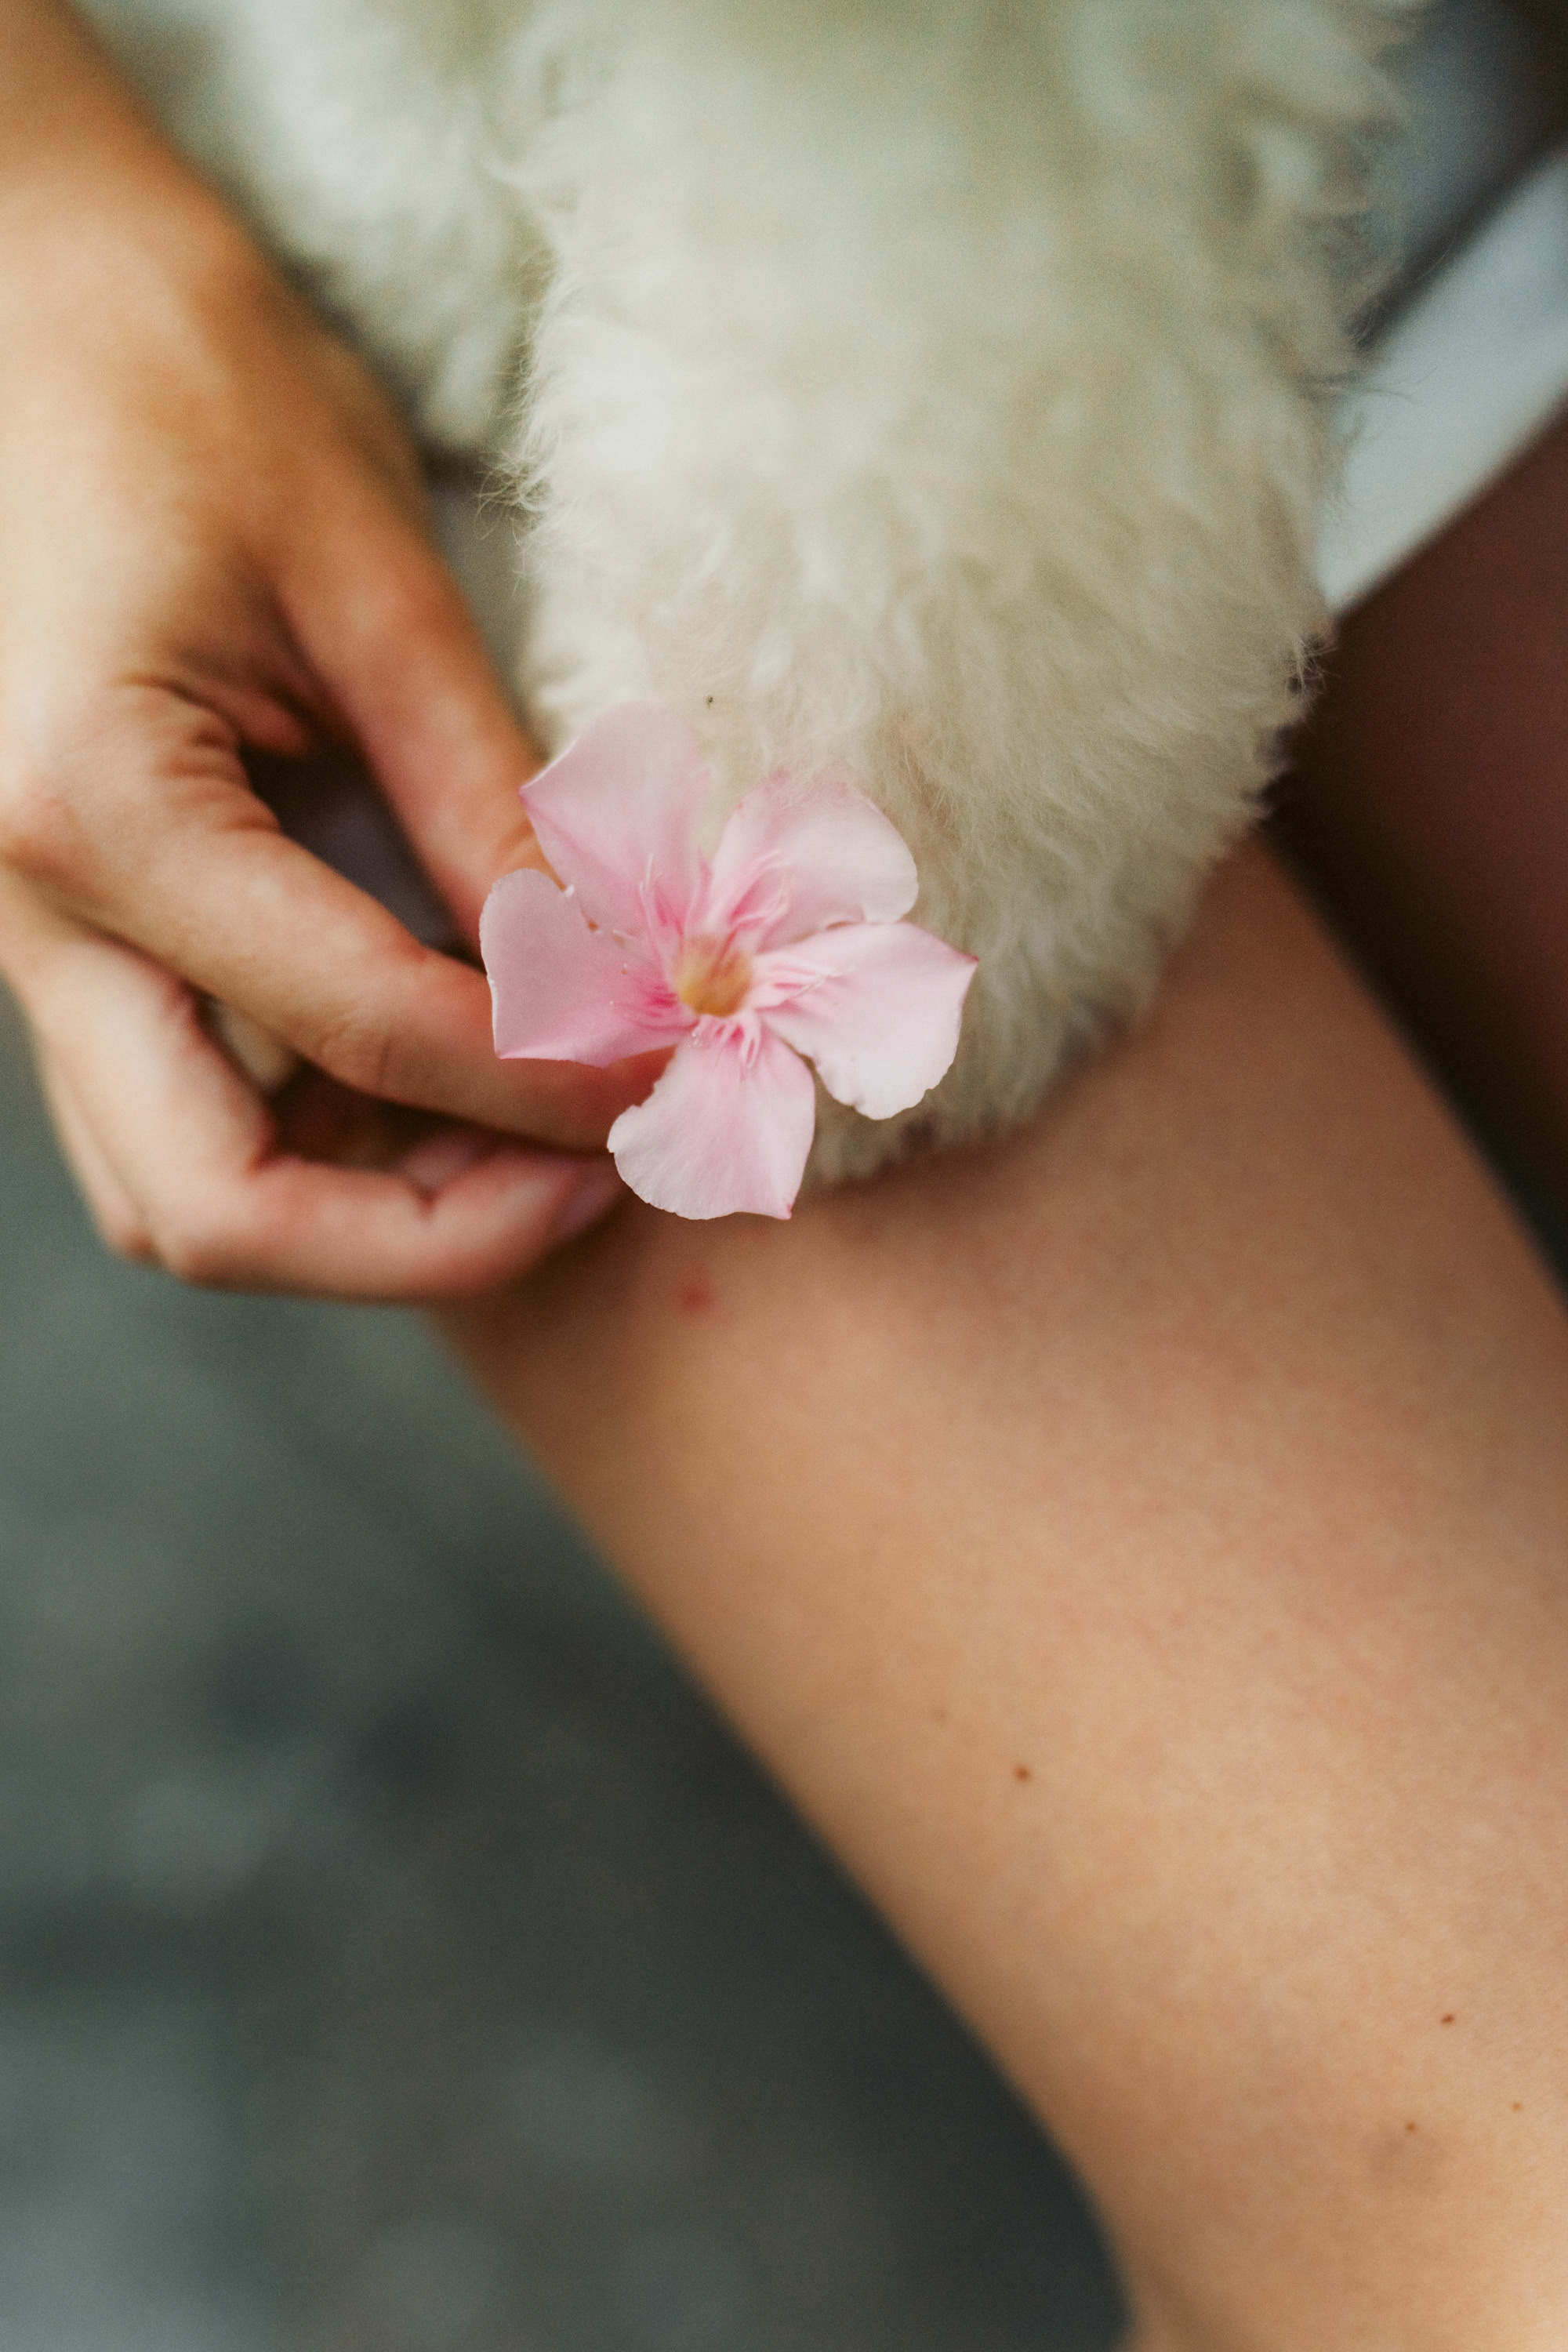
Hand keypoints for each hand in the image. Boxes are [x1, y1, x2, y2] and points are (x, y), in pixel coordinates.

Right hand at [0, 2, 650, 1297]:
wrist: (24, 290)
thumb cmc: (181, 376)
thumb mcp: (371, 574)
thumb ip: (487, 800)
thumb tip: (621, 973)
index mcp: (89, 810)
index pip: (363, 1030)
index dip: (548, 1081)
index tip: (679, 1071)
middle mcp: (27, 913)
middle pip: (210, 1207)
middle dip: (423, 1241)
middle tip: (597, 1183)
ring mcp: (32, 934)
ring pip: (181, 1184)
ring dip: (371, 1211)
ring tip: (547, 1144)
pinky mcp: (73, 923)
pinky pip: (189, 1099)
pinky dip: (328, 1131)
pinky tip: (457, 1076)